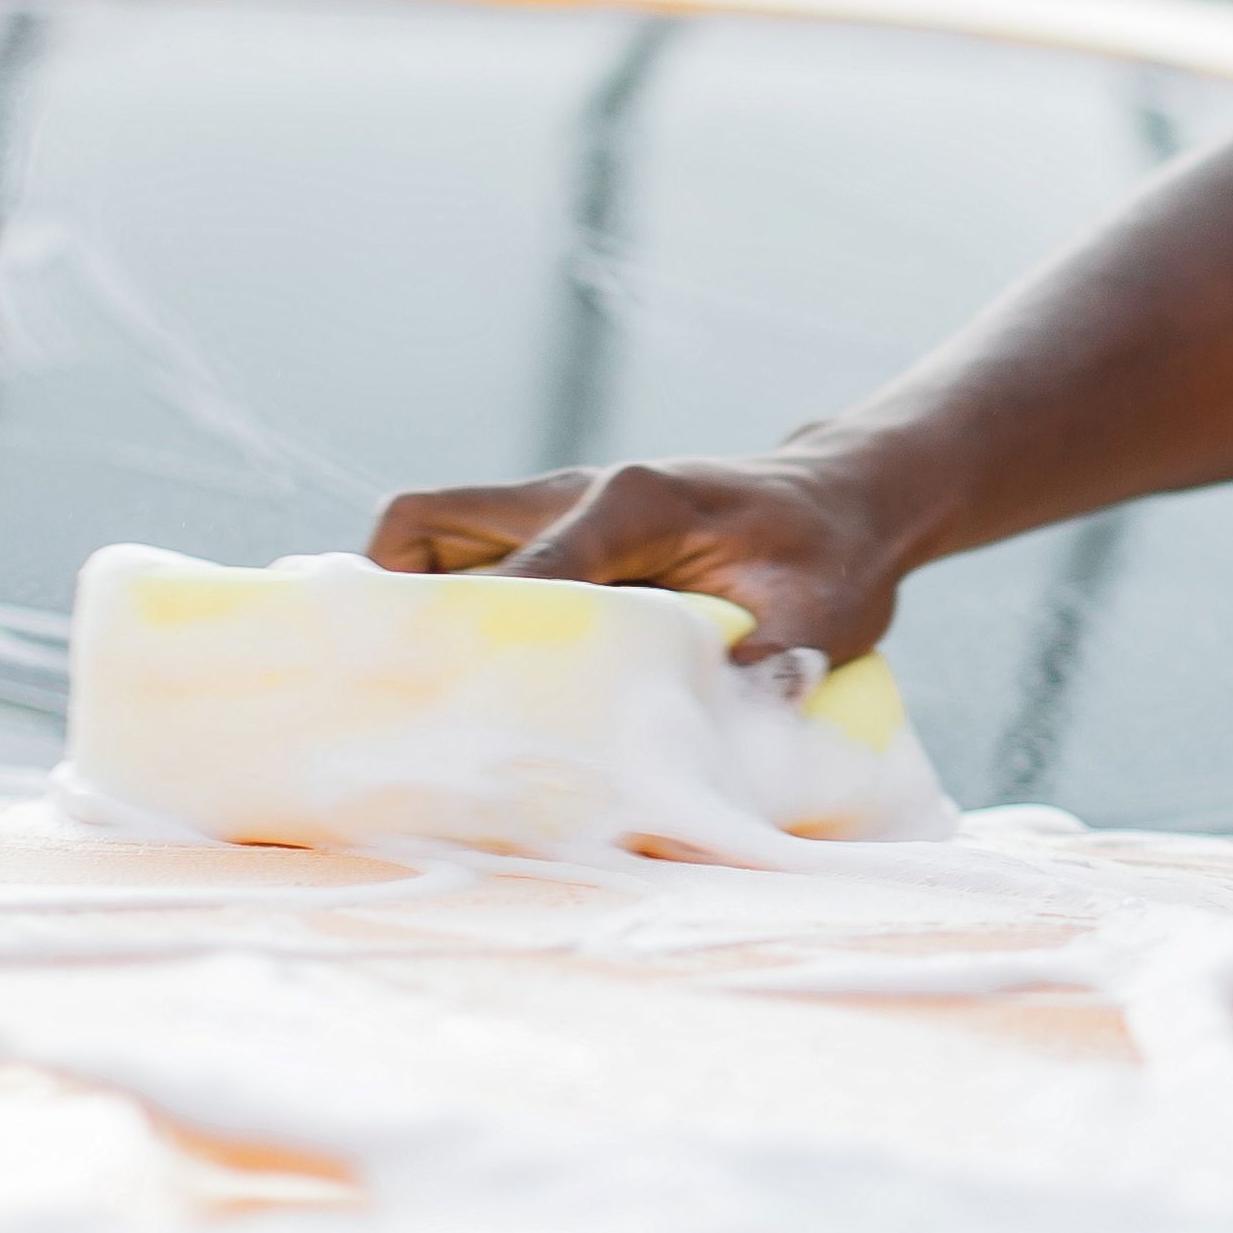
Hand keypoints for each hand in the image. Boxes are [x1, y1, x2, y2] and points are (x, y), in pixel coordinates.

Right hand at [367, 441, 918, 666]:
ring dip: (409, 599)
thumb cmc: (831, 557)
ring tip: (410, 689)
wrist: (848, 502)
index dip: (477, 635)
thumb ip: (769, 673)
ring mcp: (562, 506)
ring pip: (434, 532)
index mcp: (635, 503)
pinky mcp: (563, 530)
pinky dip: (446, 601)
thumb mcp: (819, 619)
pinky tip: (462, 676)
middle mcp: (579, 492)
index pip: (525, 571)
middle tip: (384, 692)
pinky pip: (468, 553)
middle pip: (428, 523)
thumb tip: (711, 740)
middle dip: (390, 598)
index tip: (438, 703)